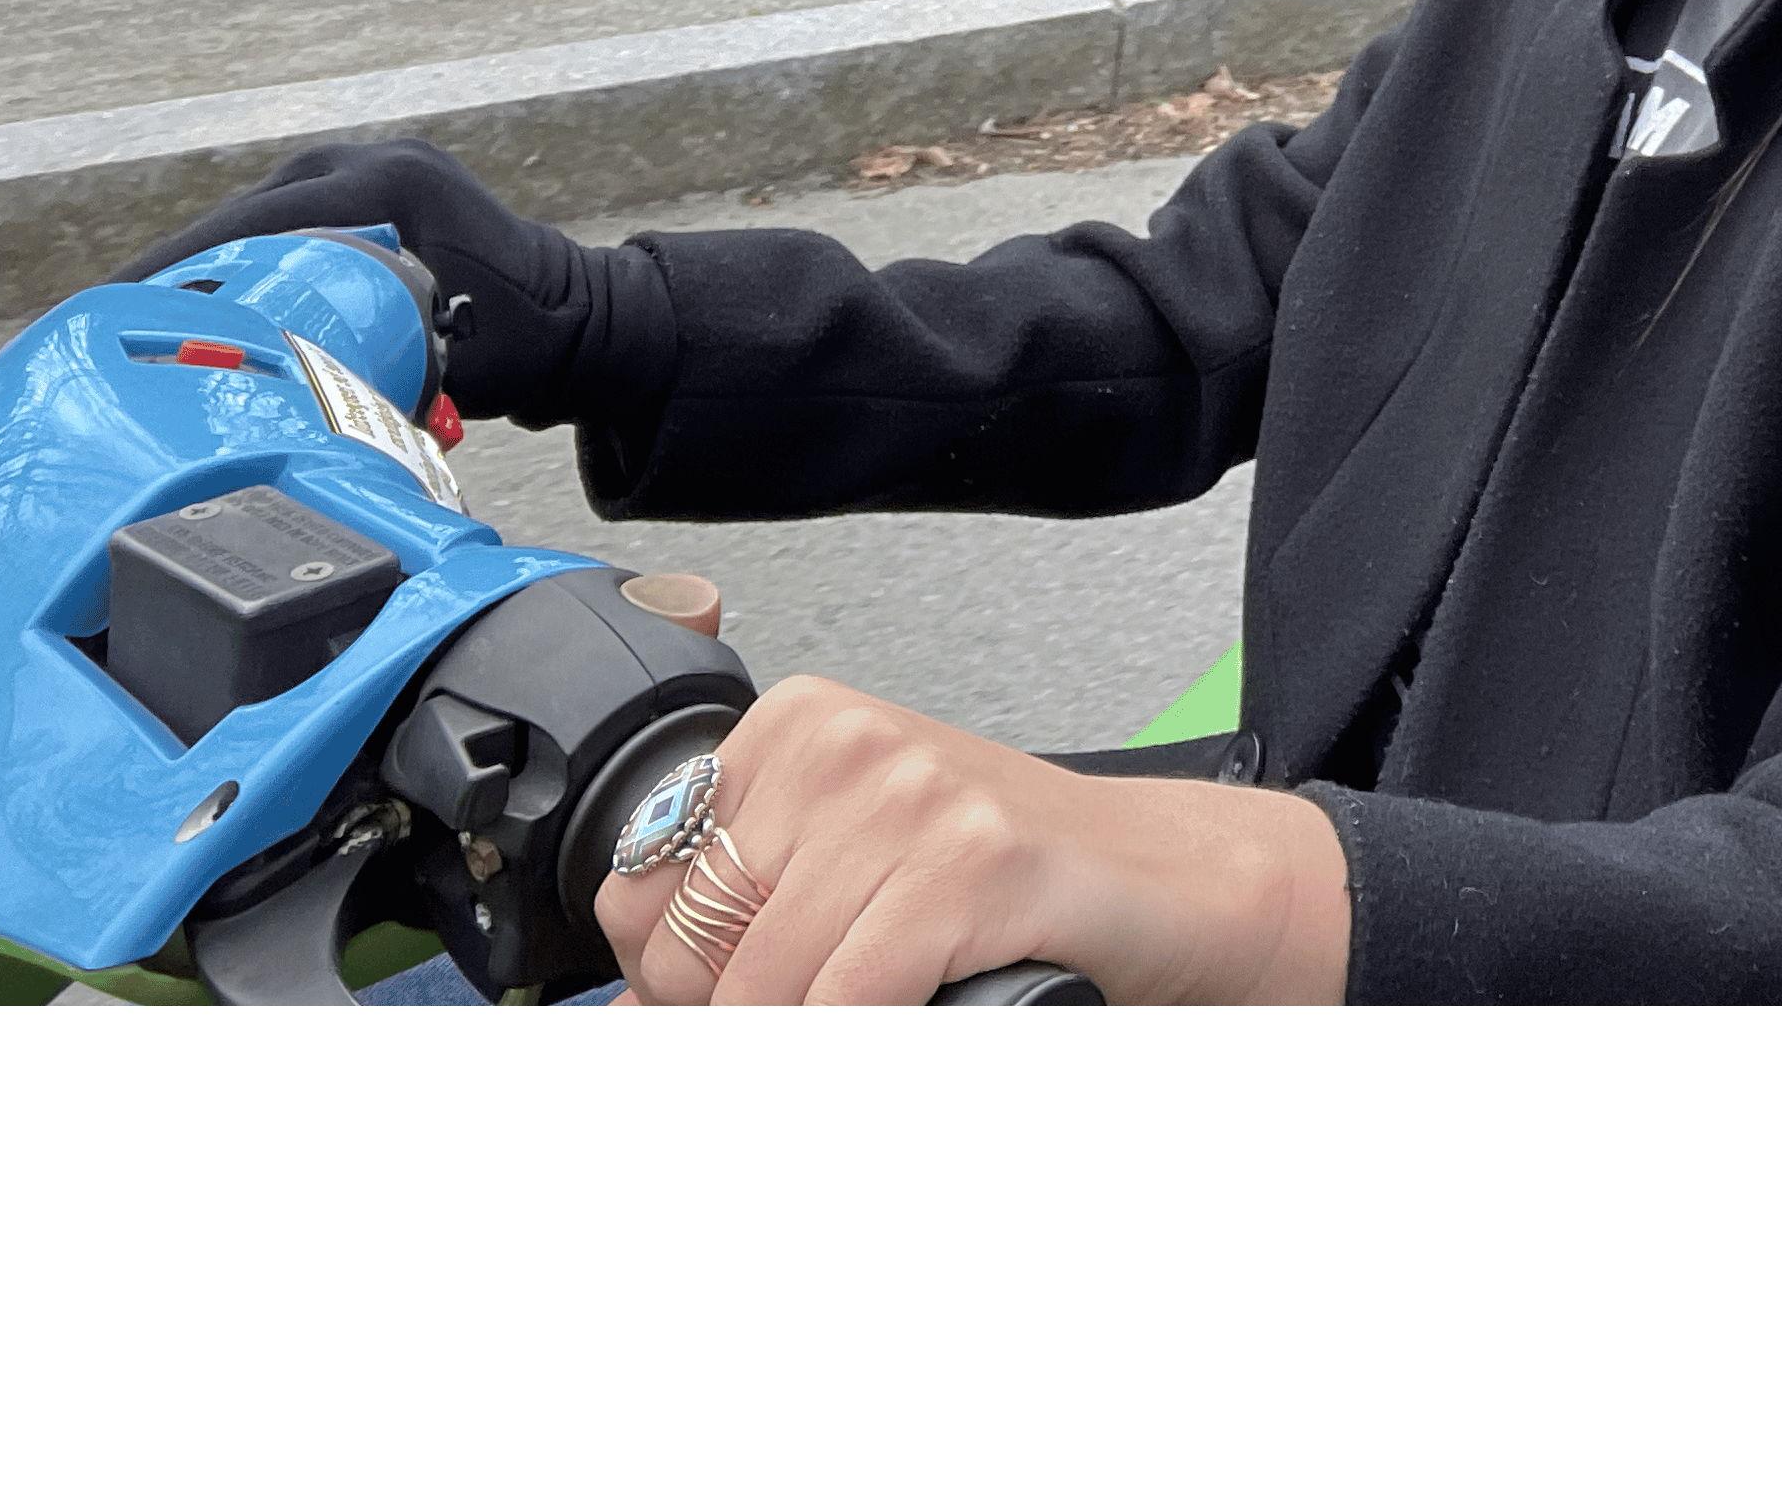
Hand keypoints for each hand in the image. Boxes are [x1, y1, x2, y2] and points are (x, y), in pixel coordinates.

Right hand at [109, 135, 653, 423]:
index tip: (117, 302)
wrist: (572, 313)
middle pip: (239, 216)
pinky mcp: (352, 187)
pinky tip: (180, 306)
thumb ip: (356, 367)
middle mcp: (366, 160)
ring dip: (195, 266)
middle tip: (95, 320)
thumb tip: (268, 402)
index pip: (259, 223)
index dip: (184, 267)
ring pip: (248, 218)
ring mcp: (359, 165)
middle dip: (171, 270)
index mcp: (389, 184)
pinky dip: (231, 261)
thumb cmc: (514, 344)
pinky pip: (273, 223)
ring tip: (119, 319)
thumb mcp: (434, 357)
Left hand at [594, 677, 1355, 1006]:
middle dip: (735, 1030)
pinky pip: (849, 1007)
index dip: (673, 991)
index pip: (633, 899)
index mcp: (795, 727)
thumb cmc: (1006, 885)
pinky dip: (862, 1053)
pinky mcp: (974, 860)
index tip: (737, 1010)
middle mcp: (843, 741)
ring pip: (763, 996)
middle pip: (691, 959)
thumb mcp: (850, 872)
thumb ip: (737, 924)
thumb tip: (616, 1028)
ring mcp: (912, 794)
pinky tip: (915, 1030)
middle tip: (826, 1019)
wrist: (1164, 883)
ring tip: (877, 1023)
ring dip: (806, 1046)